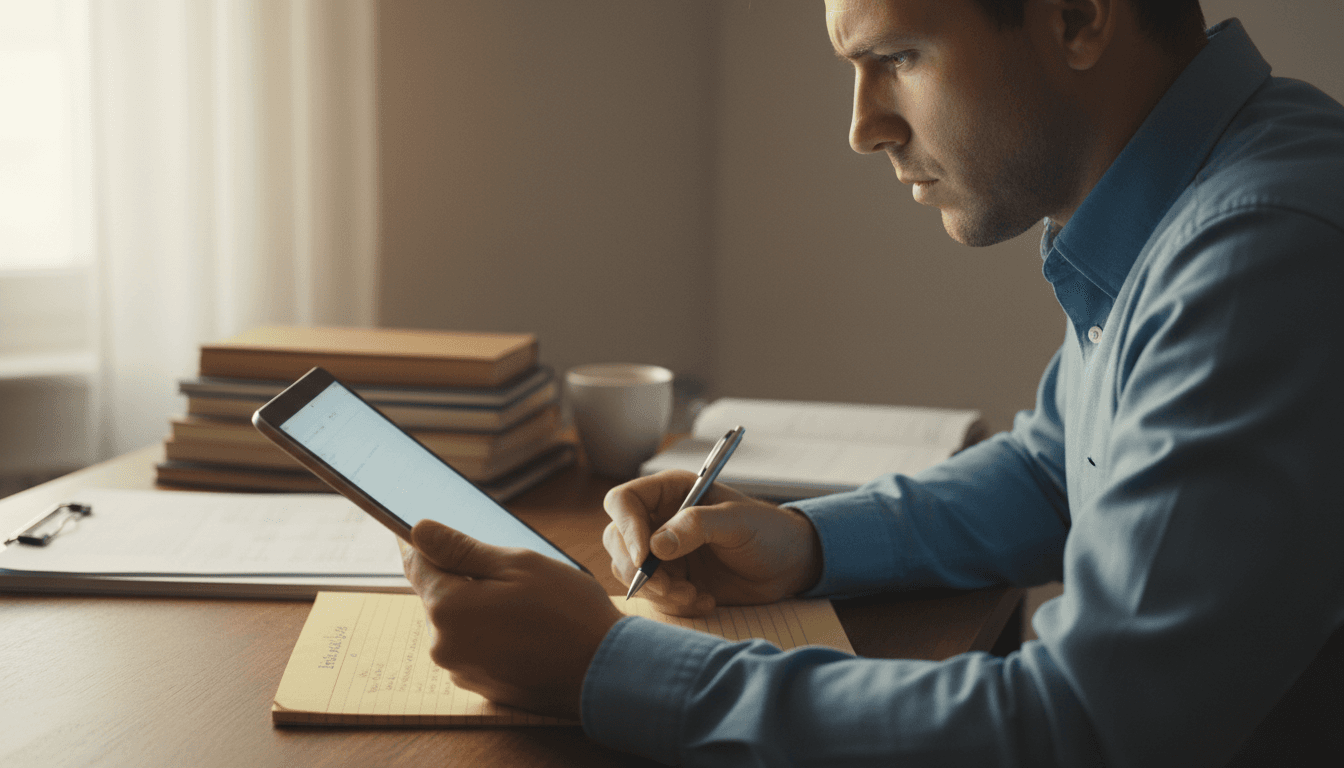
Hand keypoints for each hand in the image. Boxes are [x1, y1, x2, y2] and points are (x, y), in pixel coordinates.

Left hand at [400, 519, 622, 719]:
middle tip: (514, 578)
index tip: (438, 536)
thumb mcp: (517, 565)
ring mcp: (461, 670)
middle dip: (466, 580)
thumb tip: (418, 531)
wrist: (603, 672)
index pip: (416, 565)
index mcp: (447, 608)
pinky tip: (528, 633)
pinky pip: (475, 647)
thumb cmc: (567, 612)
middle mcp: (443, 645)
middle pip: (439, 595)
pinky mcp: (480, 687)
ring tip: (528, 610)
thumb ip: (461, 549)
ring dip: (481, 609)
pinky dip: (493, 635)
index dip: (427, 545)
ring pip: (459, 622)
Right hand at [603, 470, 822, 616]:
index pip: (623, 501)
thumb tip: (655, 545)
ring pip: (629, 572)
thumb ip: (697, 526)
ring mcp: (662, 552)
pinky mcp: (671, 580)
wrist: (788, 566)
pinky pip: (653, 596)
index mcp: (670, 492)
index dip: (626, 527)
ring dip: (658, 591)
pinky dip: (674, 604)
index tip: (643, 557)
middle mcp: (659, 520)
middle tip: (670, 587)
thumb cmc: (768, 531)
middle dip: (638, 569)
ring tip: (694, 595)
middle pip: (616, 540)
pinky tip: (705, 600)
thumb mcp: (737, 522)